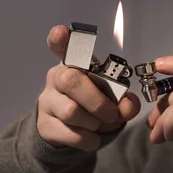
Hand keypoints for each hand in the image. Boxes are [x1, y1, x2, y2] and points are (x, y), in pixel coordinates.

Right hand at [37, 25, 140, 151]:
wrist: (68, 131)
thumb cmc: (92, 104)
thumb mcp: (112, 99)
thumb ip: (124, 100)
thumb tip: (127, 106)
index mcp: (74, 64)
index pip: (62, 46)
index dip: (60, 39)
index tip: (61, 32)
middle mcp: (56, 78)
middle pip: (70, 81)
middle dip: (98, 101)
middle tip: (111, 113)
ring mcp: (47, 102)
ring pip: (71, 111)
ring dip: (94, 123)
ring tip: (100, 125)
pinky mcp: (45, 125)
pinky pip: (70, 134)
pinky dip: (89, 140)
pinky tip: (92, 138)